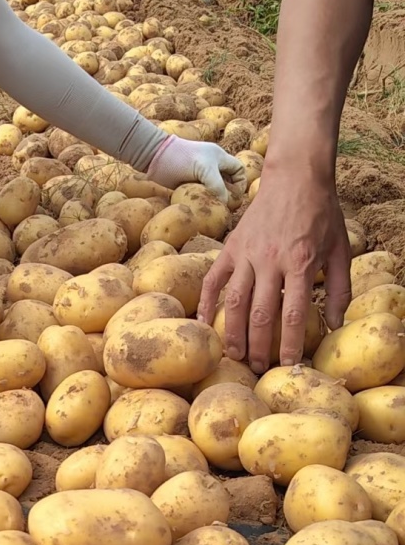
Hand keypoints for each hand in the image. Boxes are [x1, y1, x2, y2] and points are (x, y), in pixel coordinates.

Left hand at [147, 135, 246, 202]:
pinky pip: (199, 195)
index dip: (241, 182)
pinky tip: (199, 206)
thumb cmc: (182, 157)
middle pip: (226, 182)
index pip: (238, 170)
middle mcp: (210, 166)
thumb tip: (225, 202)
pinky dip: (201, 201)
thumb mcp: (205, 169)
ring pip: (212, 190)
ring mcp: (198, 175)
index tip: (236, 195)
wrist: (156, 157)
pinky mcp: (186, 184)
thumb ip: (218, 185)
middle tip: (225, 207)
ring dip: (214, 199)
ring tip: (212, 208)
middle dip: (227, 194)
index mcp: (219, 157)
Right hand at [197, 167, 349, 372]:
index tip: (289, 364)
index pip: (293, 314)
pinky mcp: (231, 248)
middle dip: (260, 347)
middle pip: (261, 315)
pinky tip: (204, 324)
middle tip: (259, 368)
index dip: (291, 344)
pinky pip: (214, 280)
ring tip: (234, 355)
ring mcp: (247, 254)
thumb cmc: (321, 213)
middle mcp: (270, 261)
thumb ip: (338, 288)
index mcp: (299, 263)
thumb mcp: (340, 249)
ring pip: (235, 302)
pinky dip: (207, 304)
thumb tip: (333, 323)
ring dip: (233, 333)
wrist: (295, 176)